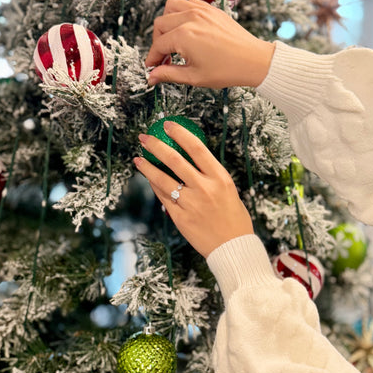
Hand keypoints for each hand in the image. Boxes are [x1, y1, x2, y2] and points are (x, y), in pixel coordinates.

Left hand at [133, 120, 253, 257]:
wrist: (233, 247)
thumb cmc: (234, 217)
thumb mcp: (229, 190)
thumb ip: (210, 176)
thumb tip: (190, 161)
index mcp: (220, 177)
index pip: (197, 148)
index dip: (180, 133)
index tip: (168, 125)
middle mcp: (204, 188)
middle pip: (174, 160)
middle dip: (156, 146)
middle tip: (144, 138)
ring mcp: (190, 203)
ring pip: (162, 179)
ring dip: (147, 167)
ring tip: (138, 159)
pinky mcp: (180, 217)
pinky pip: (163, 198)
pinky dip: (155, 187)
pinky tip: (149, 179)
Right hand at [145, 0, 274, 88]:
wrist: (253, 60)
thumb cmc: (228, 70)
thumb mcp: (194, 77)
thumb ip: (169, 74)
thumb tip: (152, 77)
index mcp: (184, 36)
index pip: (158, 45)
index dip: (152, 58)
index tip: (152, 68)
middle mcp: (190, 18)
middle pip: (160, 24)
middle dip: (157, 42)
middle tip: (164, 58)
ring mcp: (201, 10)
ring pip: (171, 7)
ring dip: (167, 23)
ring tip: (173, 40)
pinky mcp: (210, 9)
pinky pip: (188, 3)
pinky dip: (181, 14)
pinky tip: (187, 30)